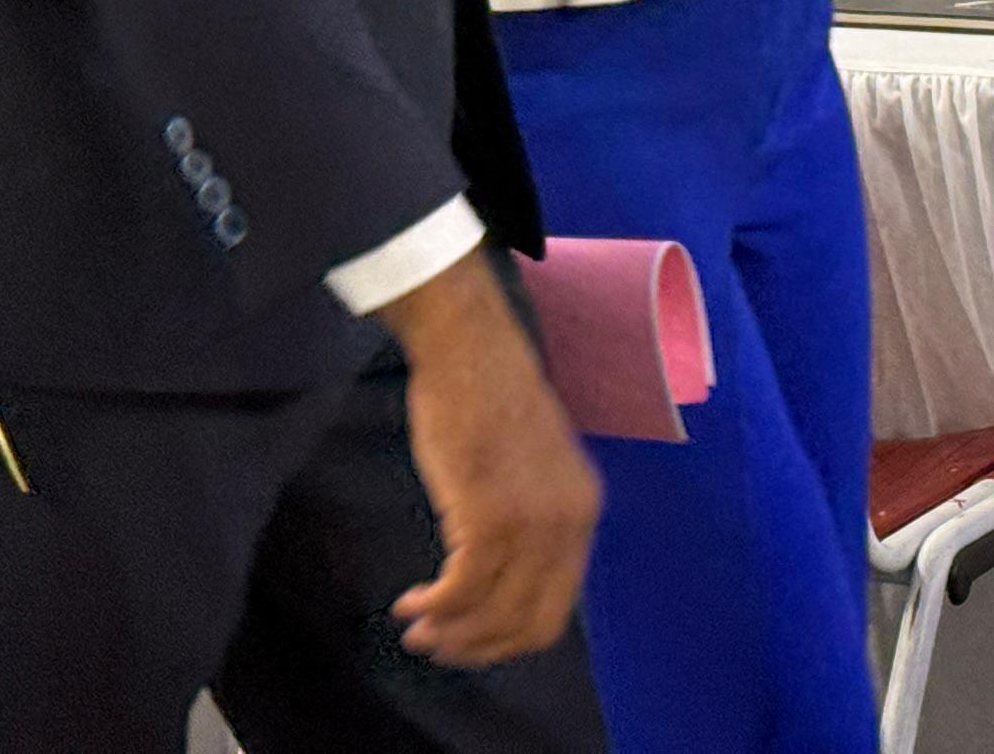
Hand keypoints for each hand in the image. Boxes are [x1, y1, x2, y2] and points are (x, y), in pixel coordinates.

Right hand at [380, 251, 601, 664]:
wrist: (470, 346)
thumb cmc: (487, 395)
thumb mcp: (534, 464)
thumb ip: (533, 516)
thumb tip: (502, 577)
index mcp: (583, 510)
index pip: (555, 609)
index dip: (507, 637)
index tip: (469, 637)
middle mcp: (567, 523)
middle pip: (527, 625)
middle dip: (478, 646)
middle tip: (436, 645)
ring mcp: (531, 522)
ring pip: (491, 614)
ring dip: (449, 632)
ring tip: (416, 628)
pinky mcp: (488, 515)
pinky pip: (462, 590)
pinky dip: (434, 606)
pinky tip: (410, 602)